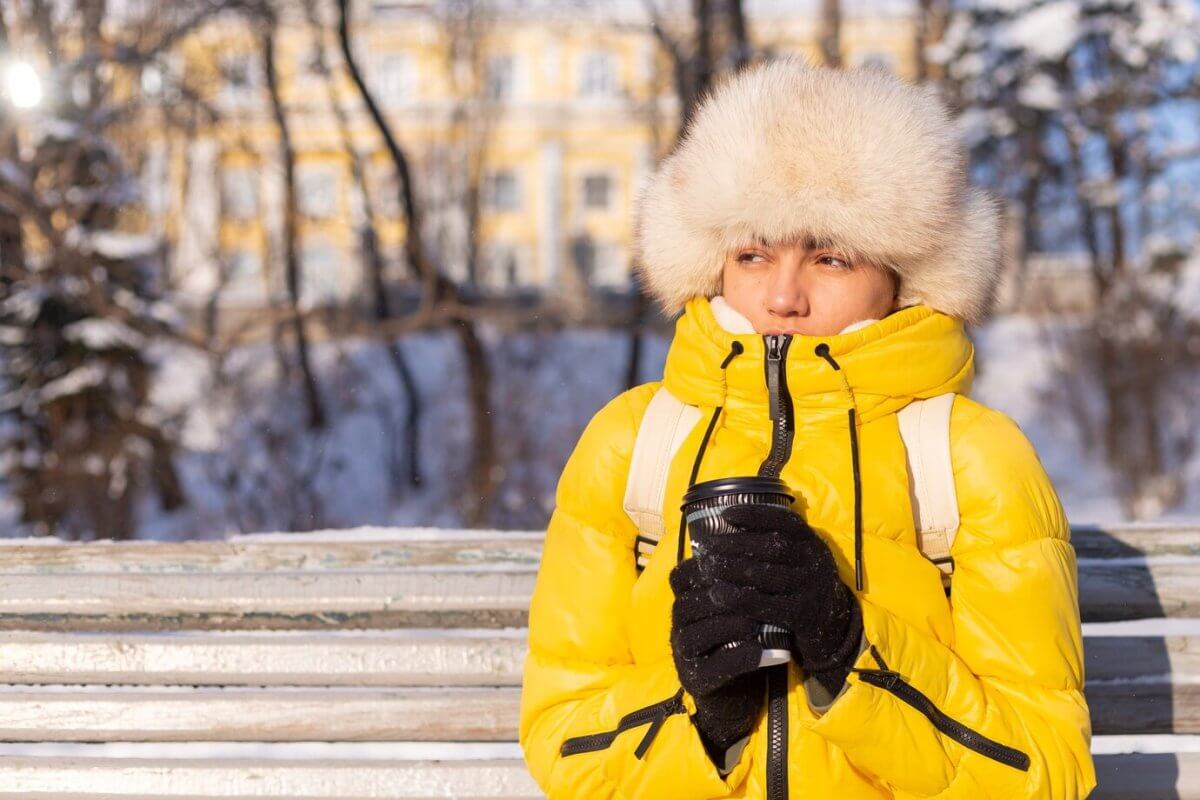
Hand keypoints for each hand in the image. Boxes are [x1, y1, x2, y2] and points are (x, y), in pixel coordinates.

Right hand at [669, 556, 766, 759]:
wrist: (732, 697)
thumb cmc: (735, 643)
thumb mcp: (733, 612)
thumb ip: (735, 586)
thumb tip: (757, 544)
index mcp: (685, 605)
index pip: (681, 577)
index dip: (705, 566)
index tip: (737, 559)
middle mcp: (678, 628)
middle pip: (688, 603)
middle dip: (721, 594)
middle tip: (754, 588)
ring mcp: (684, 656)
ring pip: (699, 633)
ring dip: (731, 624)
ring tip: (759, 621)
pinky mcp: (698, 681)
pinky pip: (718, 666)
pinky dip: (744, 657)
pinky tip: (770, 652)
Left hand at [696, 503, 862, 697]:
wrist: (833, 628)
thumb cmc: (803, 586)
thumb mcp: (799, 560)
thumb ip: (776, 544)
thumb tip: (727, 525)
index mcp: (812, 542)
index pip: (784, 521)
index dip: (754, 515)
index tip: (725, 514)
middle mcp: (815, 561)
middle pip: (771, 546)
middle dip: (735, 543)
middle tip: (706, 546)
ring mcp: (810, 588)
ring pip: (767, 574)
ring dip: (732, 569)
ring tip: (707, 567)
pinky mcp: (802, 615)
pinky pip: (766, 605)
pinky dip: (739, 598)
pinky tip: (718, 594)